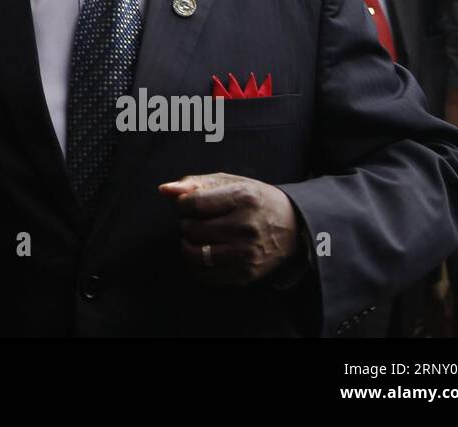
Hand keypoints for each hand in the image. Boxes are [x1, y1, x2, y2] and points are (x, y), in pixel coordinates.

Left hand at [159, 172, 300, 284]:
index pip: (192, 204)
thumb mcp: (229, 182)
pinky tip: (205, 253)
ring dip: (189, 245)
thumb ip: (194, 183)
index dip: (182, 205)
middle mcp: (246, 226)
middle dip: (187, 224)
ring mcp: (247, 253)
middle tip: (198, 222)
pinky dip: (198, 265)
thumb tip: (164, 190)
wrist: (293, 225)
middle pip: (192, 229)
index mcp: (242, 198)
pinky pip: (207, 275)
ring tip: (197, 238)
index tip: (188, 206)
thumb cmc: (253, 199)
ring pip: (196, 254)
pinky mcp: (247, 273)